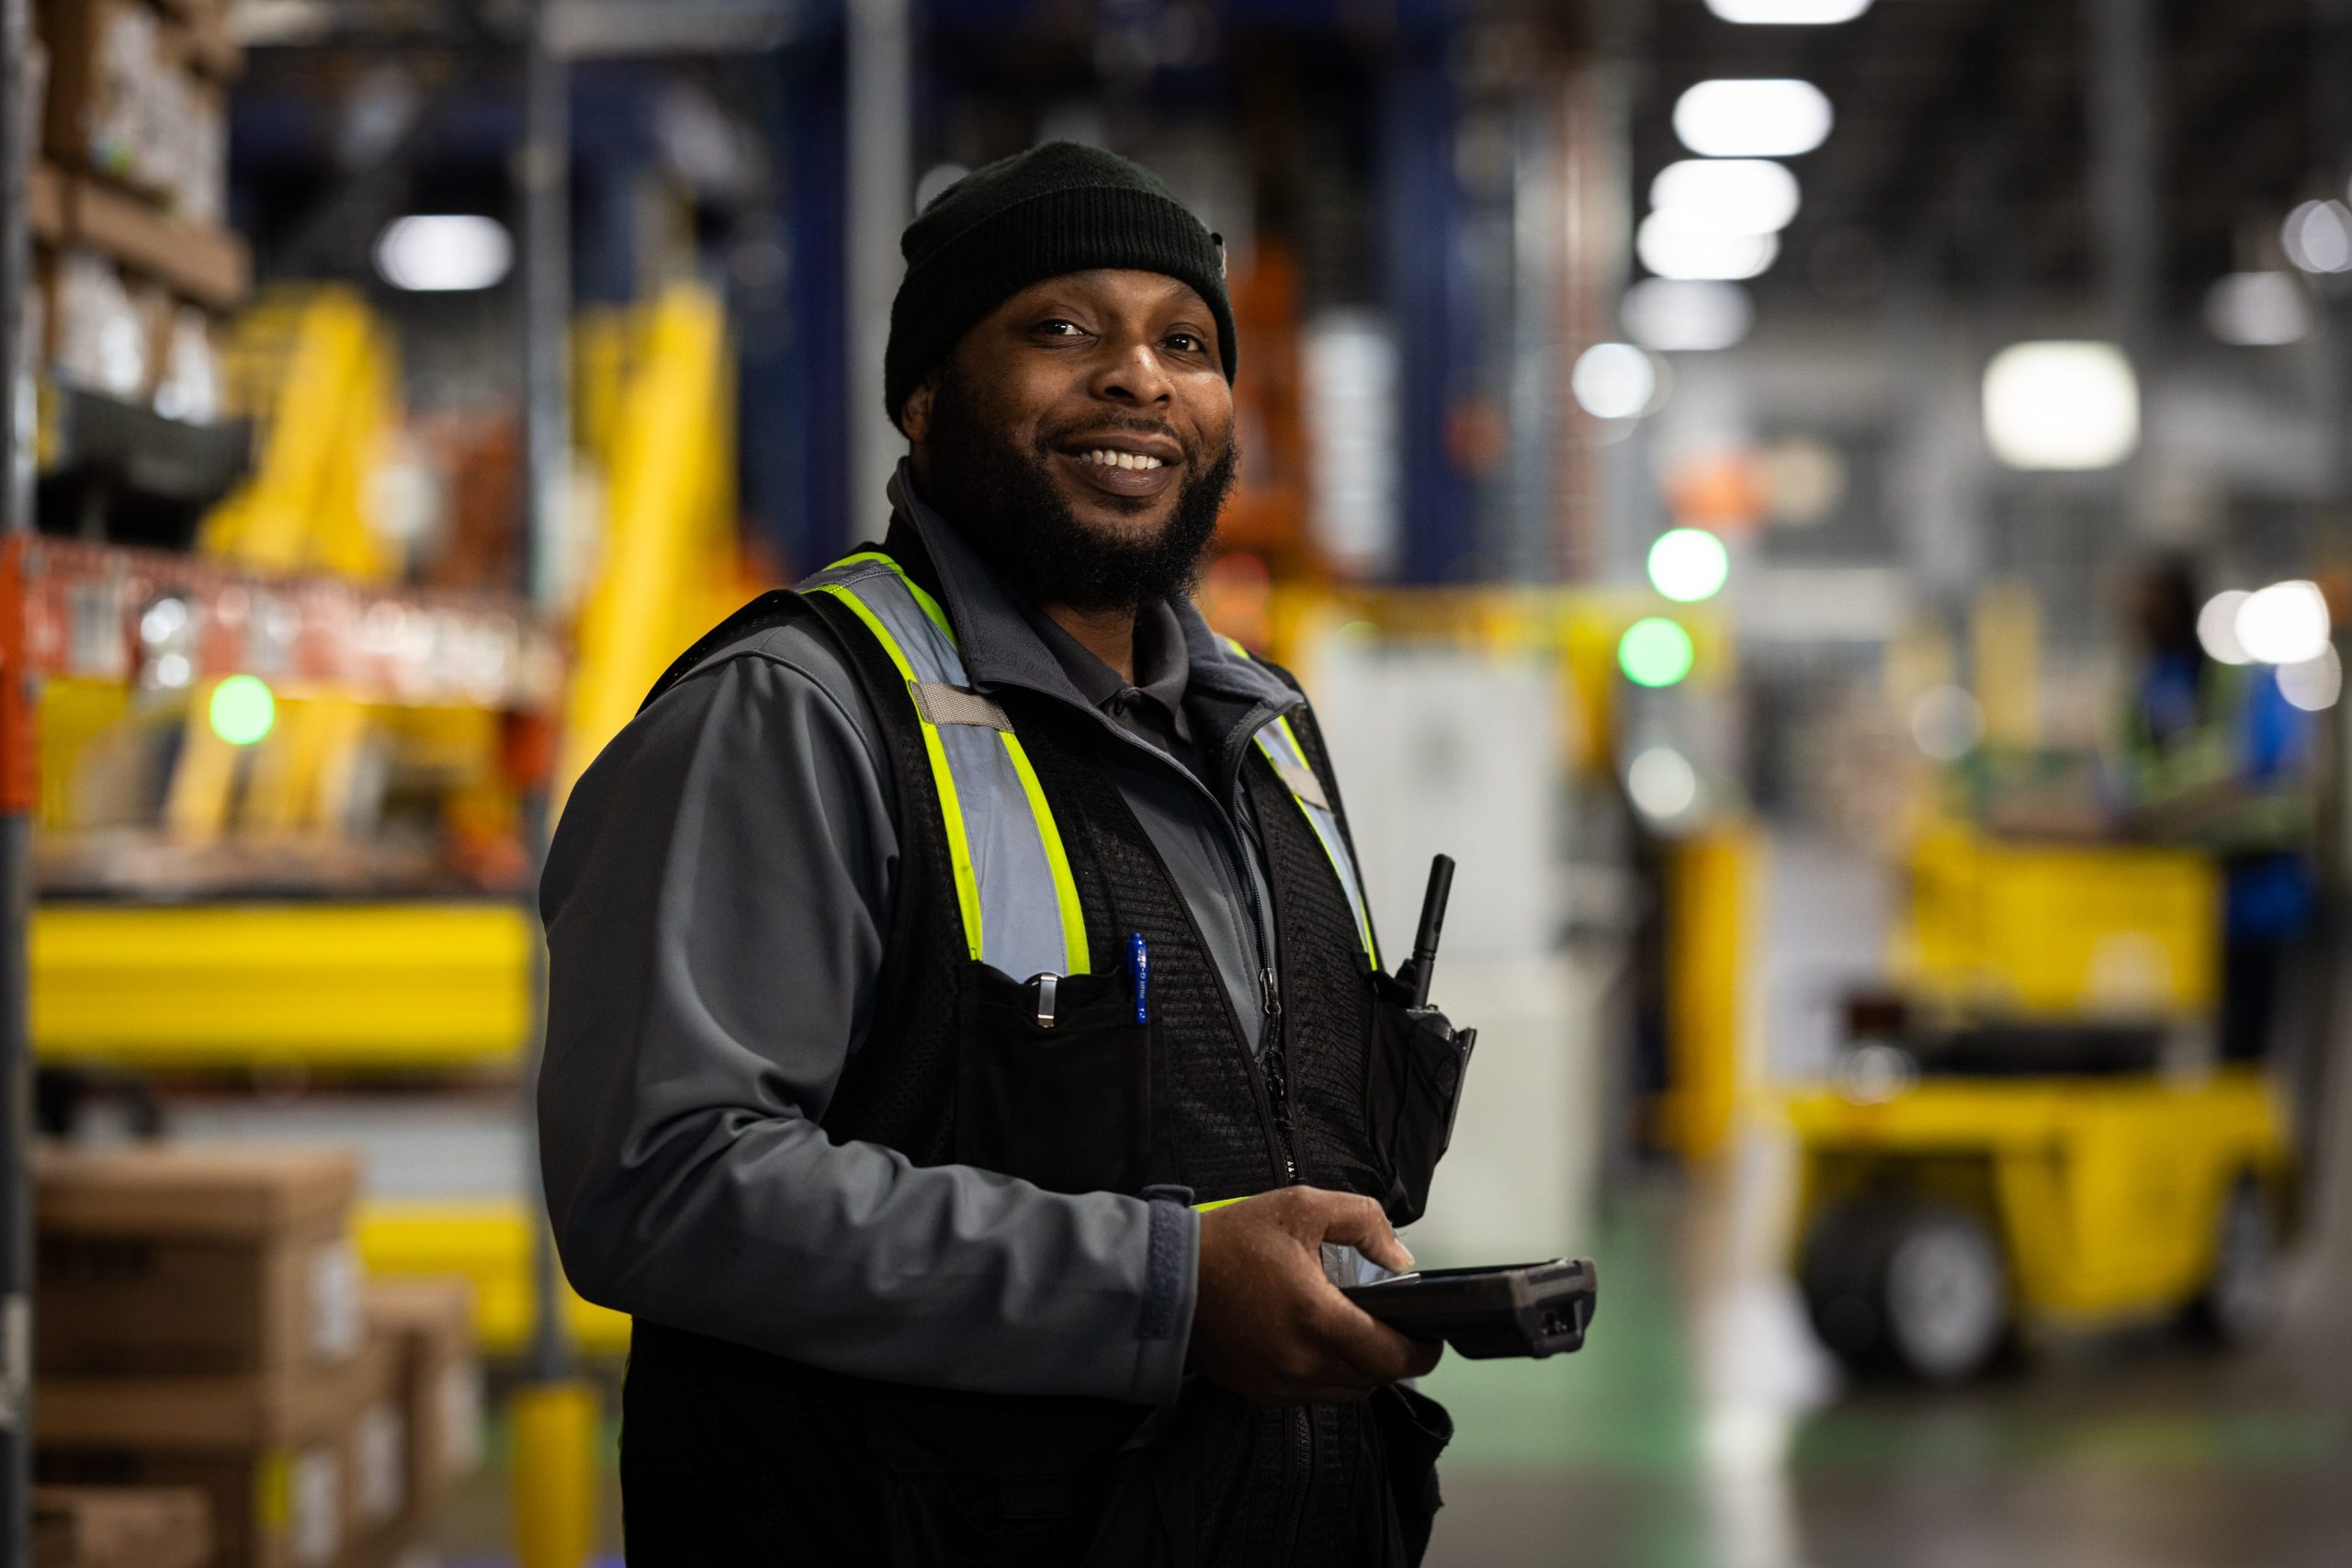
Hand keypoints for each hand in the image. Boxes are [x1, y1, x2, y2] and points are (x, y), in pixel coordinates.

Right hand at [1186, 1186, 1443, 1404]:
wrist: (1164, 1279)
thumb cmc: (1231, 1241)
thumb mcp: (1300, 1207)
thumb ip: (1362, 1221)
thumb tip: (1400, 1257)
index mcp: (1317, 1319)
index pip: (1391, 1358)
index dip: (1421, 1352)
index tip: (1430, 1337)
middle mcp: (1301, 1363)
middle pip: (1373, 1380)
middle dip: (1391, 1357)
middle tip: (1393, 1328)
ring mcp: (1278, 1384)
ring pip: (1345, 1394)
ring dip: (1360, 1371)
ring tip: (1358, 1335)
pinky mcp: (1258, 1393)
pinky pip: (1311, 1397)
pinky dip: (1327, 1378)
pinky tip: (1318, 1345)